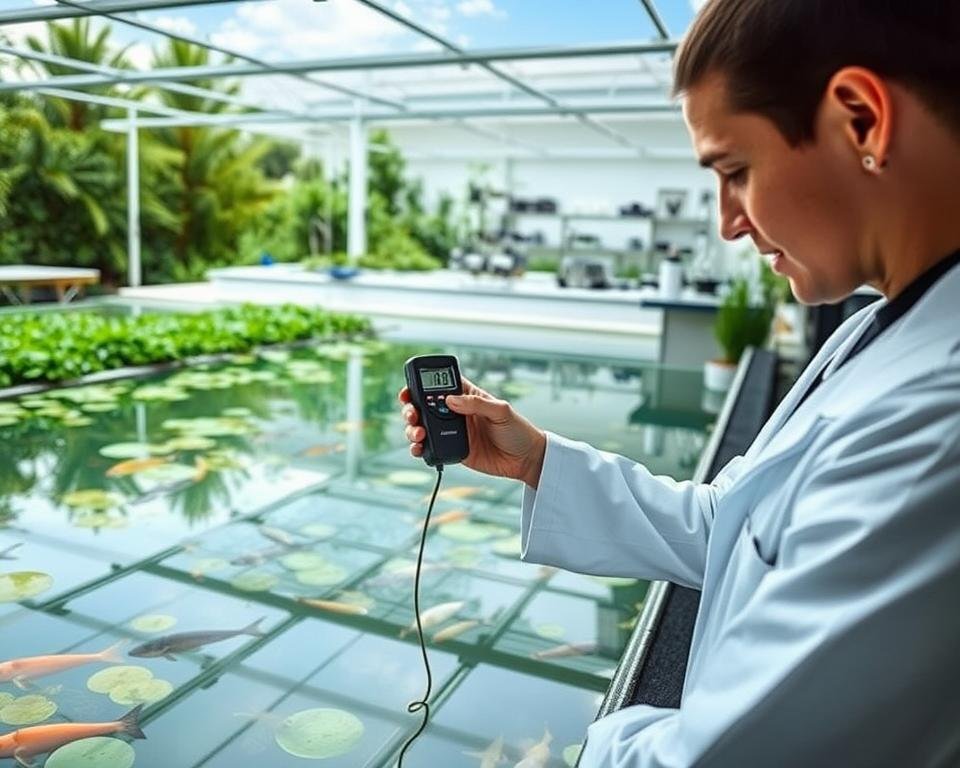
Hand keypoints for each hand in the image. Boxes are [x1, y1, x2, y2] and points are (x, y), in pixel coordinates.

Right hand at [398, 376, 546, 488]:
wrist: (525, 459)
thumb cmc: (518, 430)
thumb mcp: (502, 411)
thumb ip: (476, 404)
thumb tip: (450, 400)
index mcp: (467, 396)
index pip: (440, 385)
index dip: (422, 385)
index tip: (410, 390)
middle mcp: (456, 412)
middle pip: (424, 406)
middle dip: (411, 409)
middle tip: (412, 415)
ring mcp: (453, 432)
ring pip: (423, 427)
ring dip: (413, 429)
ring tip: (417, 433)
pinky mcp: (453, 450)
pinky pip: (431, 448)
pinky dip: (419, 448)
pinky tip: (418, 448)